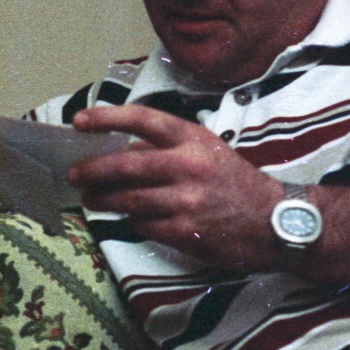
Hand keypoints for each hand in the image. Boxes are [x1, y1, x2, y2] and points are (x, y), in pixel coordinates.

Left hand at [69, 104, 285, 271]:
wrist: (275, 222)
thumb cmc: (236, 183)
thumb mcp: (208, 151)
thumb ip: (168, 148)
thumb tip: (122, 150)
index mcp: (193, 139)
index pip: (143, 120)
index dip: (107, 117)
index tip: (79, 120)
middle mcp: (189, 166)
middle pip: (125, 165)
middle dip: (92, 170)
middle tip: (74, 173)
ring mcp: (187, 201)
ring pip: (128, 199)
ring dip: (102, 200)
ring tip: (90, 199)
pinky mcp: (186, 231)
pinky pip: (144, 224)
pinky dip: (132, 221)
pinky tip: (129, 218)